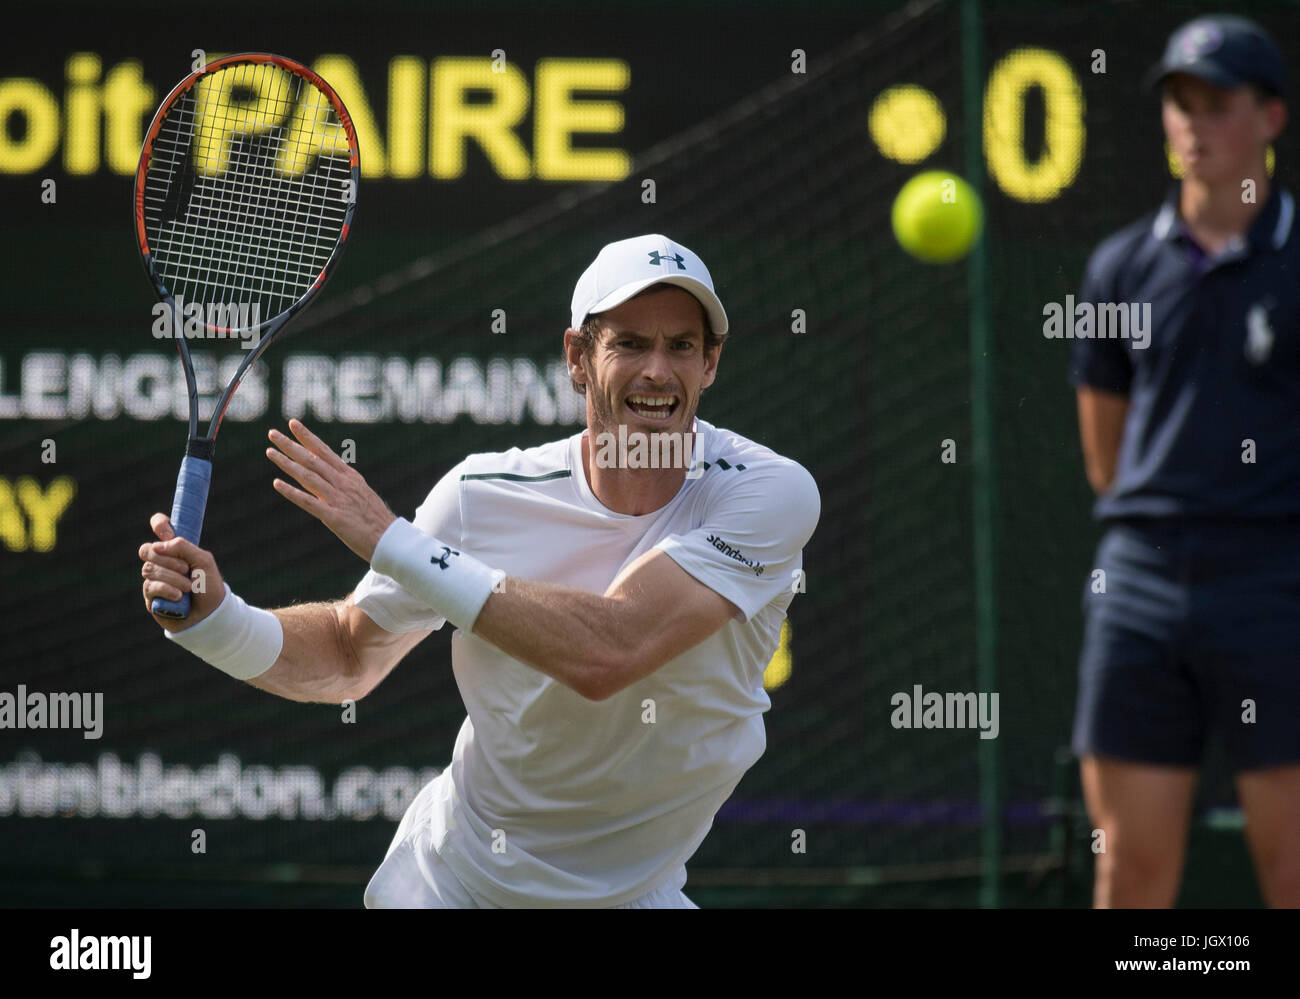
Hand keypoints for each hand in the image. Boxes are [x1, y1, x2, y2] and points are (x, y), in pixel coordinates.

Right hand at [139, 513, 226, 632]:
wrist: (210, 614)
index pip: (160, 527)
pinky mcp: (150, 596)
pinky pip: (150, 586)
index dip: (160, 524)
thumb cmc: (209, 586)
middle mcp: (161, 561)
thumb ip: (184, 547)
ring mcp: (153, 578)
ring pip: (149, 569)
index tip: (168, 533)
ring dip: (172, 578)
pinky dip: (167, 589)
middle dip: (167, 559)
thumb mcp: (203, 561)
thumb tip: (159, 545)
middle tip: (186, 569)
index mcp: (175, 549)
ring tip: (188, 587)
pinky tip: (179, 596)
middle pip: (146, 550)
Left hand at [266, 418, 395, 561]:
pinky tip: (277, 483)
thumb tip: (329, 480)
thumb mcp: (362, 495)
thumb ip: (344, 486)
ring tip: (270, 452)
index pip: (324, 452)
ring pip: (308, 476)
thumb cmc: (376, 520)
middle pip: (312, 459)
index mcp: (350, 477)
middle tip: (272, 433)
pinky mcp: (334, 517)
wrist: (390, 538)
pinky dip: (292, 492)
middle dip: (291, 445)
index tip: (293, 424)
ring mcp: (338, 499)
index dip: (307, 437)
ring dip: (287, 463)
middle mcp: (343, 483)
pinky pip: (309, 502)